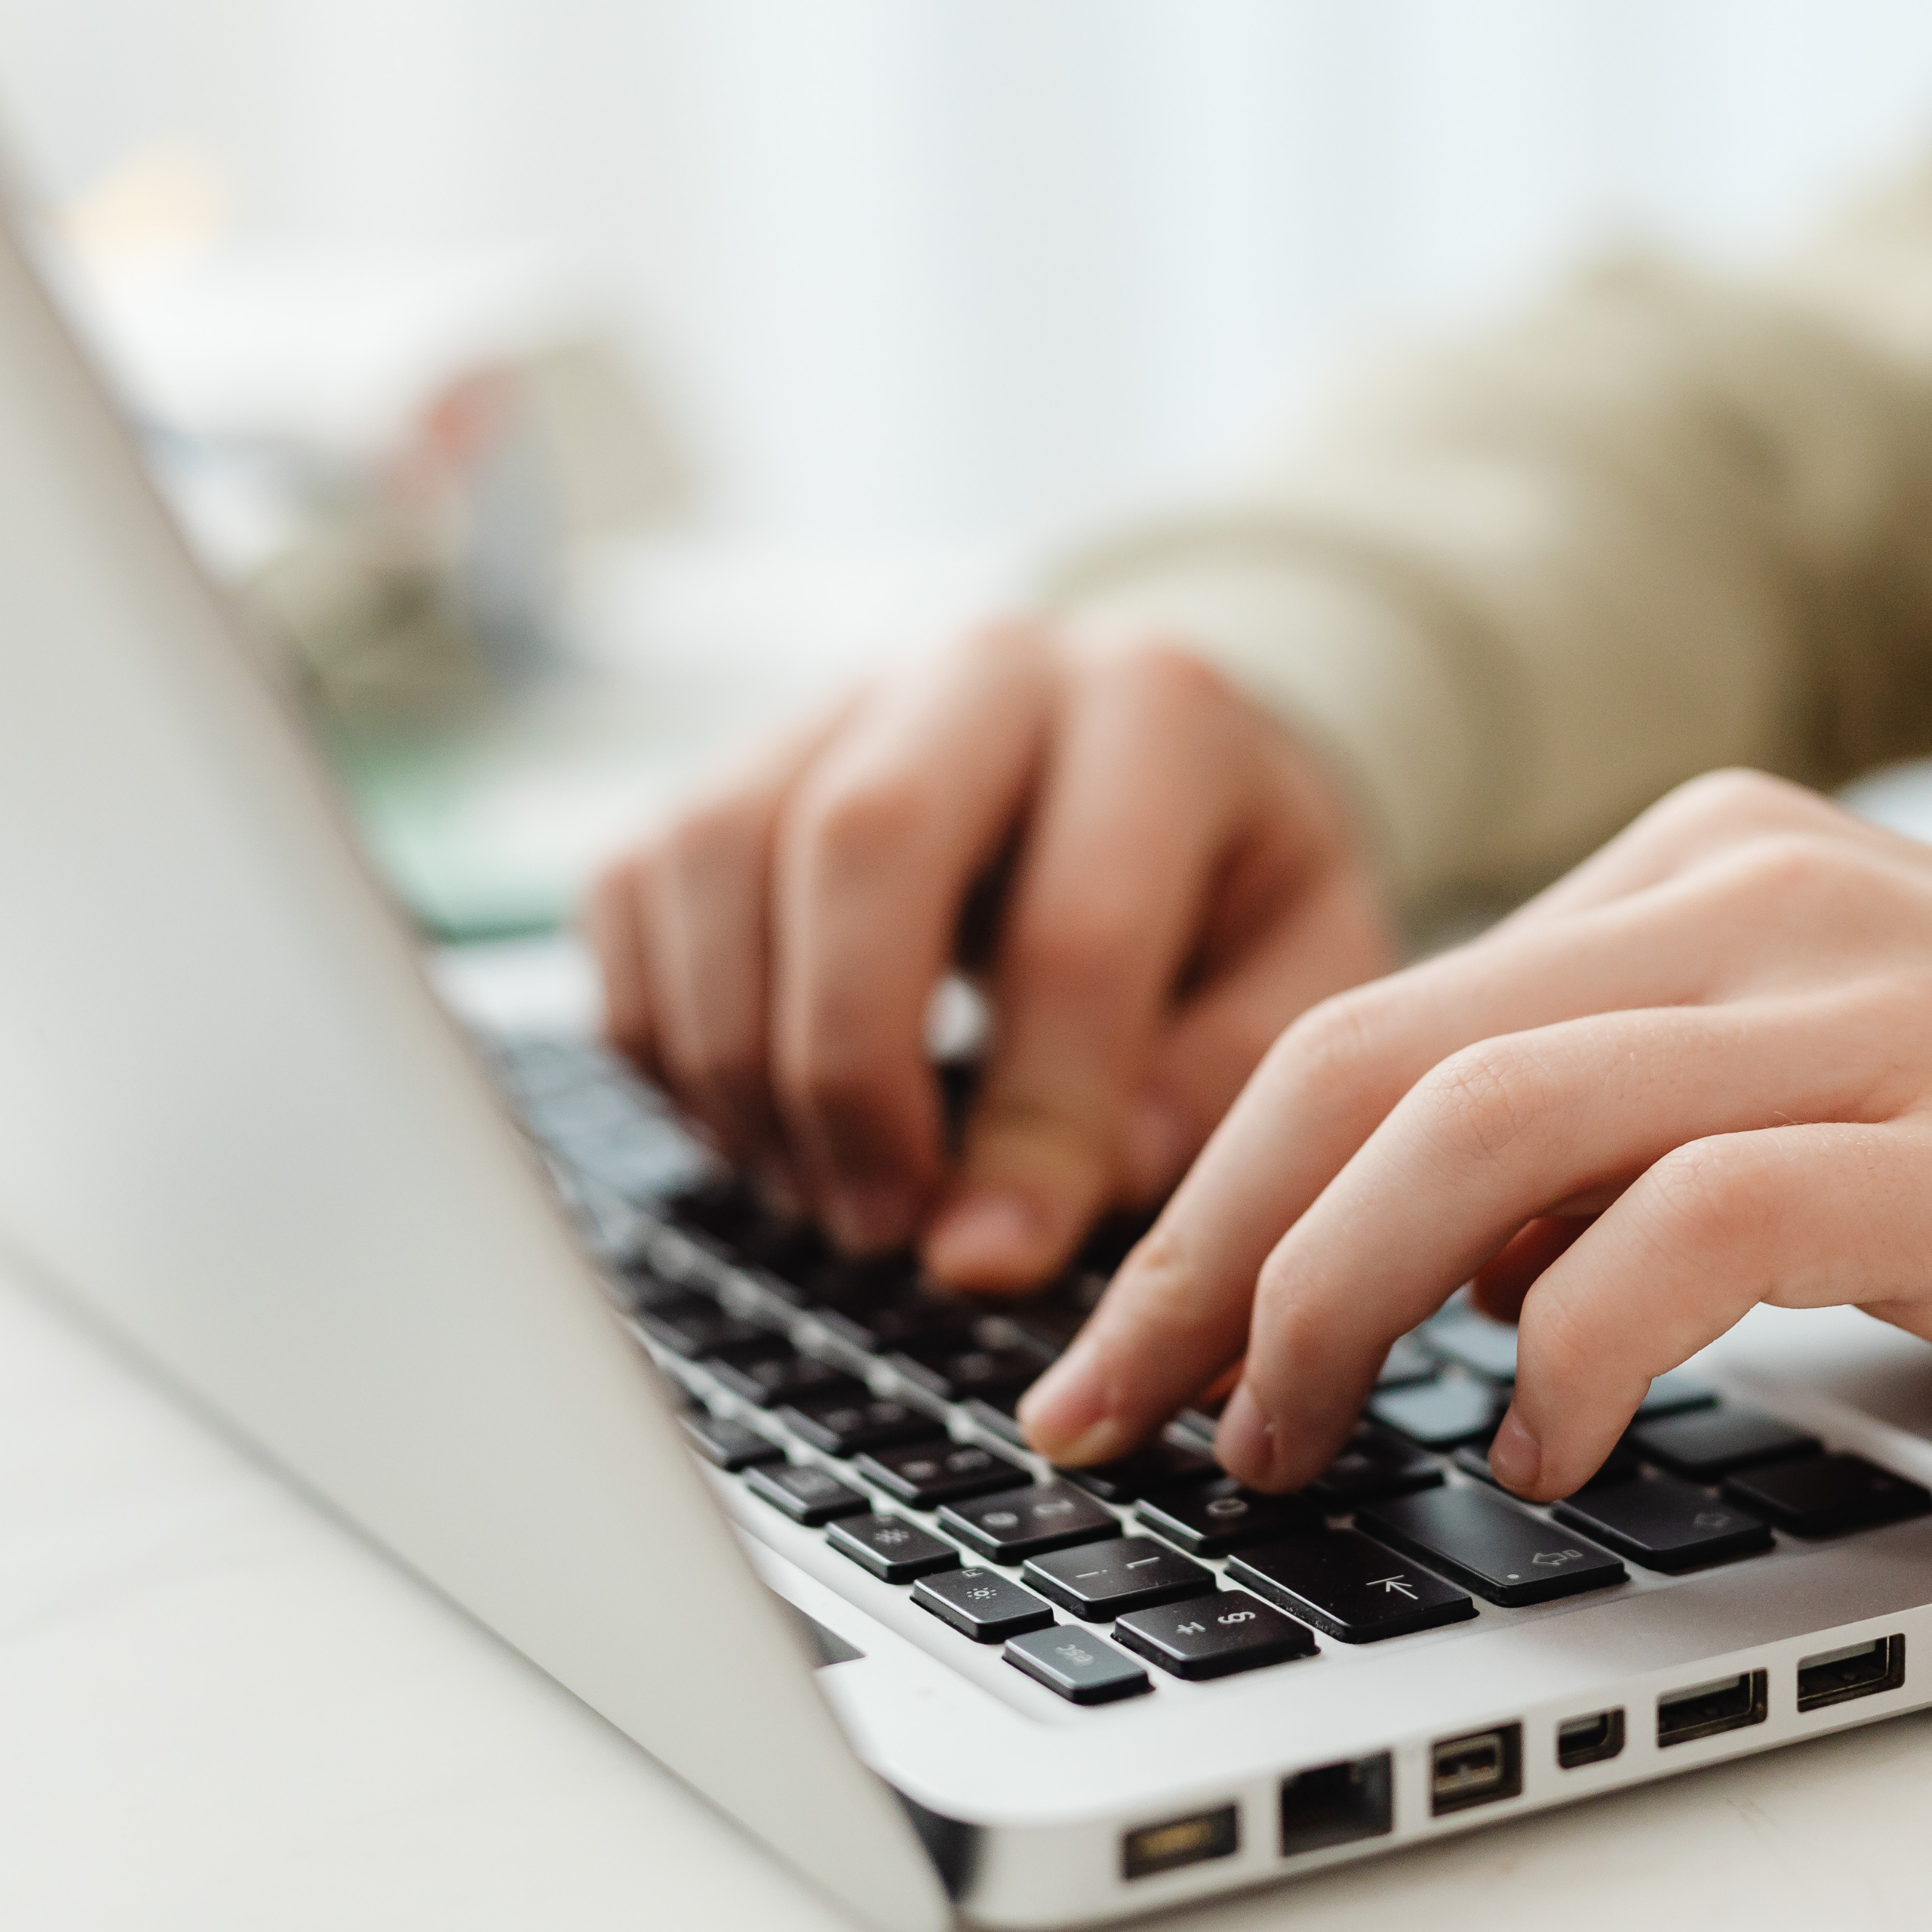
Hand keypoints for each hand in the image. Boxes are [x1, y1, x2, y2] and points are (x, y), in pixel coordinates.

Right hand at [584, 621, 1396, 1286]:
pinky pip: (631, 890)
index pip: (1075, 928)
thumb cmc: (1231, 899)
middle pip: (858, 842)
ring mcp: (836, 700)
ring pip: (715, 856)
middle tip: (880, 1228)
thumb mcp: (1300, 979)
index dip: (1031, 1122)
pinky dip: (665, 1037)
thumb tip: (1051, 1198)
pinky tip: (759, 1128)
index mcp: (1162, 709)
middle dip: (851, 1070)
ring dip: (742, 1062)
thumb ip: (1213, 1084)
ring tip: (823, 1196)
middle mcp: (986, 668)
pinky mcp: (724, 761)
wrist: (1152, 773)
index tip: (996, 1263)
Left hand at [1017, 769, 1931, 1500]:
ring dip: (1336, 1305)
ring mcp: (1858, 1004)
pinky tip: (1534, 1447)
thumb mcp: (1792, 1080)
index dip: (1207, 1195)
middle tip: (1126, 1411)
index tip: (1121, 1345)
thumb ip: (1601, 1133)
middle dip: (1209, 1256)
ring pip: (1486, 1127)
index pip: (1370, 1021)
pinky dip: (1565, 1348)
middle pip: (1374, 1062)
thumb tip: (1391, 1262)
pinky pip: (1687, 1227)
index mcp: (1690, 866)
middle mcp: (1747, 897)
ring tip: (1293, 1441)